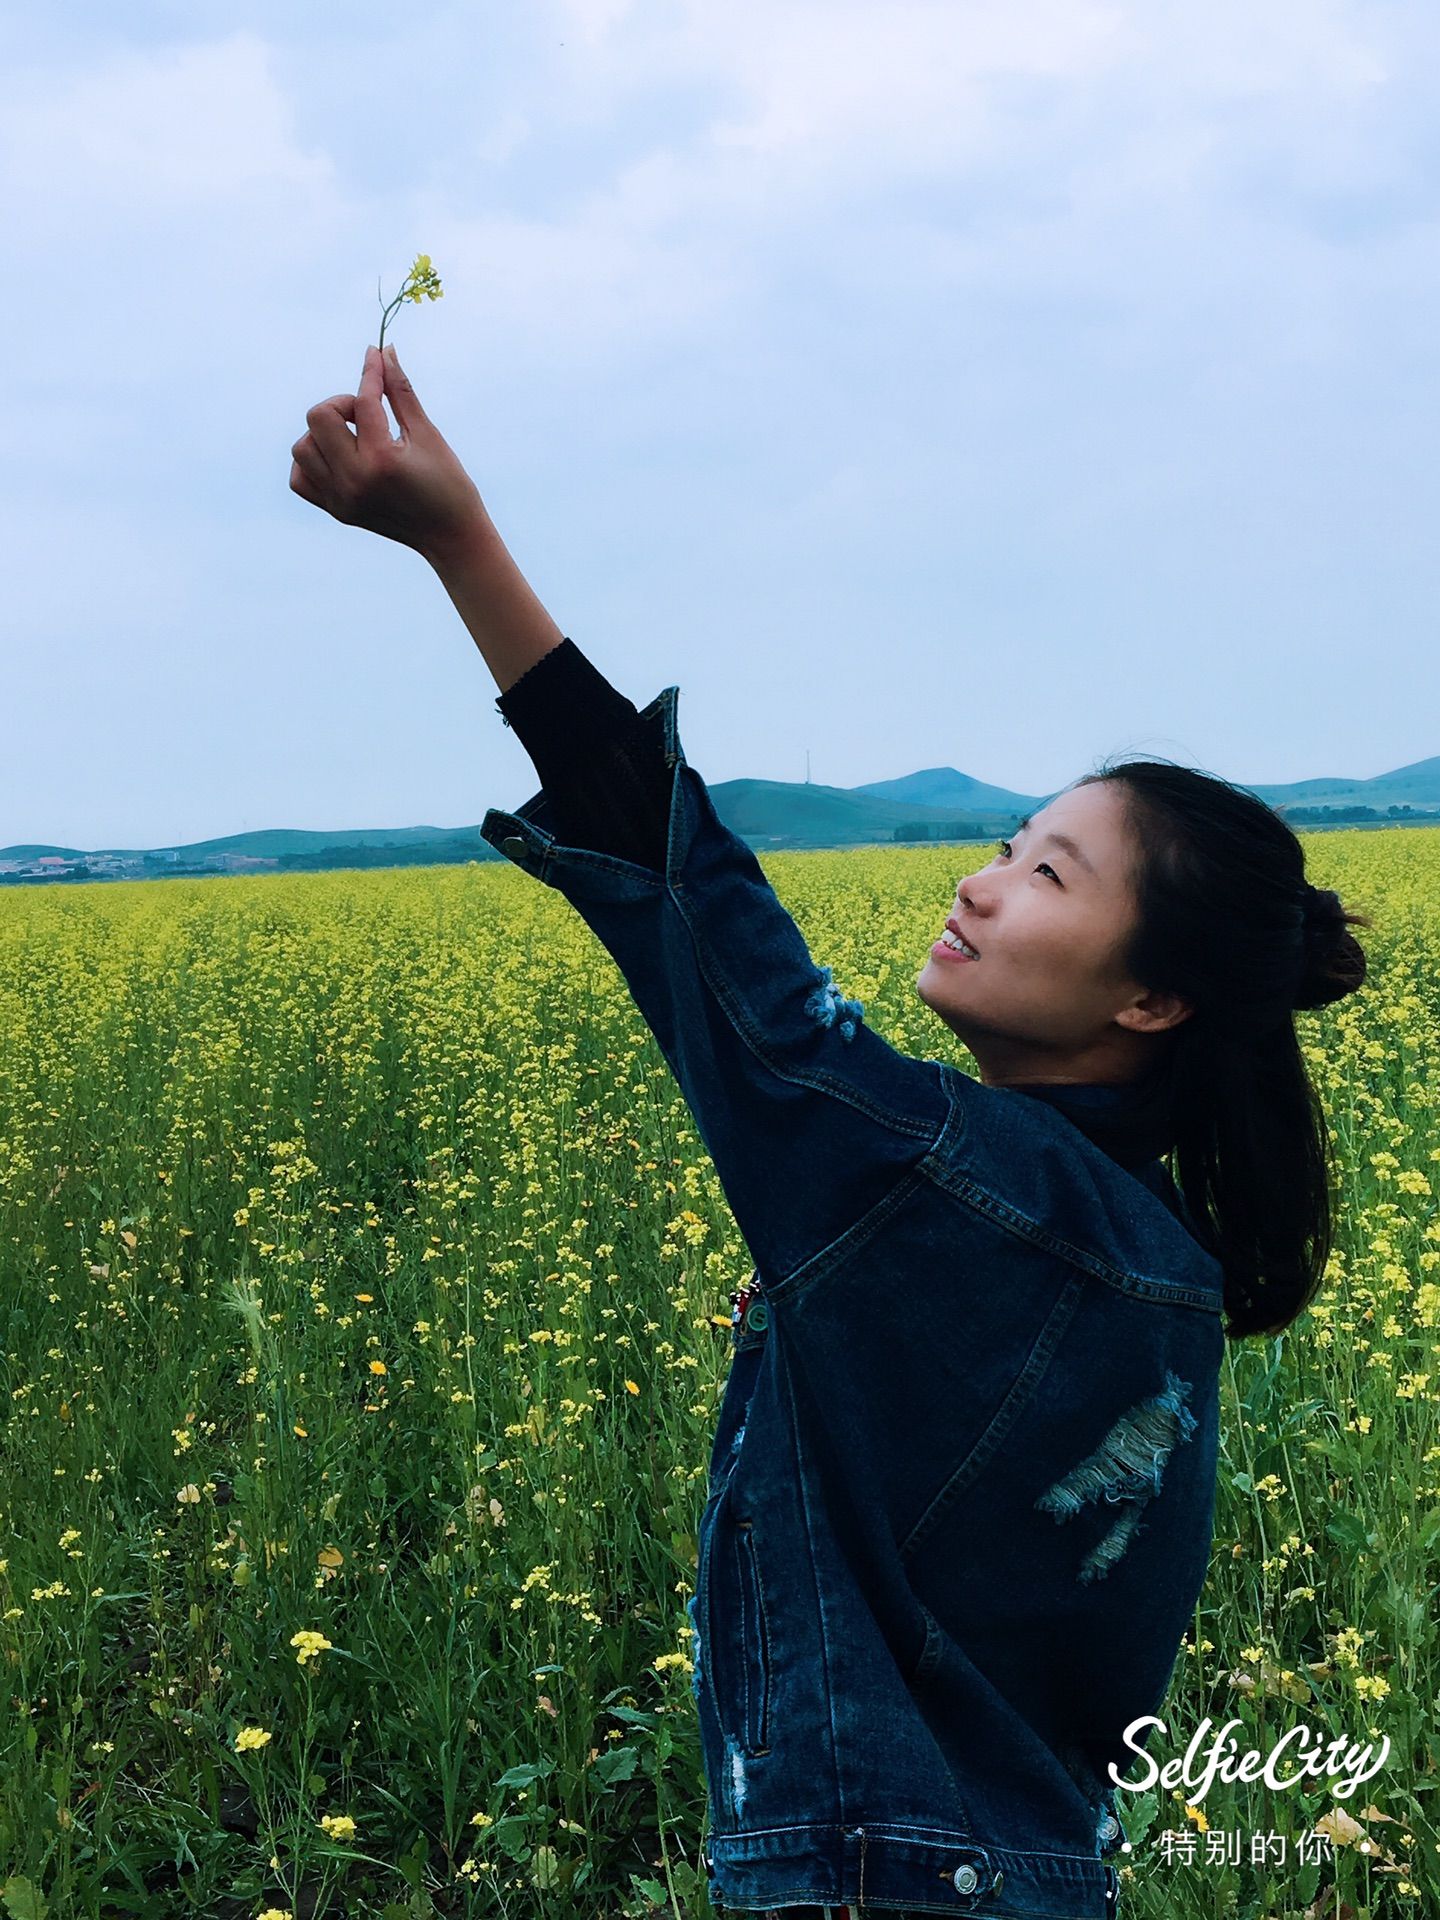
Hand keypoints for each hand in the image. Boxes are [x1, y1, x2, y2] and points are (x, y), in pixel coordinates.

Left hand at [289, 345, 490, 563]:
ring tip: (354, 438)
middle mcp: (354, 481)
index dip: (371, 372)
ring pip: (303, 446)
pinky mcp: (336, 510)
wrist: (450, 537)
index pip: (363, 401)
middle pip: (317, 418)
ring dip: (324, 432)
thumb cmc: (448, 483)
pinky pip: (300, 477)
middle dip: (341, 405)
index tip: (376, 356)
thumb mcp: (427, 433)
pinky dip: (313, 460)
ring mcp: (341, 499)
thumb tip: (383, 350)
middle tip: (367, 416)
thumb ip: (400, 391)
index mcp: (381, 461)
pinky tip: (340, 457)